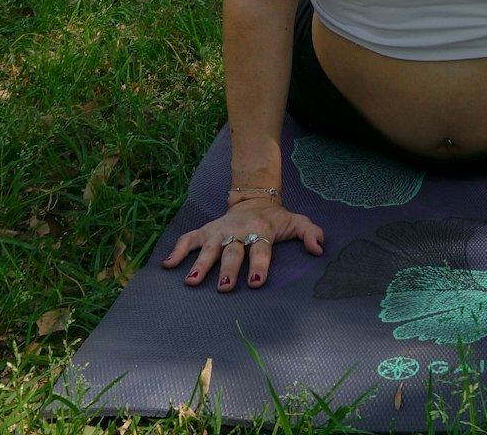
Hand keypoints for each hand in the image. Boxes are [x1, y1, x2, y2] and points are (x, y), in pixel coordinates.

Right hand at [161, 197, 324, 291]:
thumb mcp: (296, 221)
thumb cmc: (275, 218)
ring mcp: (220, 230)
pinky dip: (178, 250)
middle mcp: (239, 231)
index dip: (259, 265)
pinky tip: (167, 265)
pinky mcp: (207, 230)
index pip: (261, 248)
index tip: (255, 282)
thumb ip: (310, 233)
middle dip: (228, 269)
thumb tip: (319, 248)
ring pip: (209, 247)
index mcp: (261, 230)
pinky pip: (189, 239)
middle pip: (233, 251)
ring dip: (201, 264)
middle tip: (224, 288)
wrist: (254, 197)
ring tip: (192, 282)